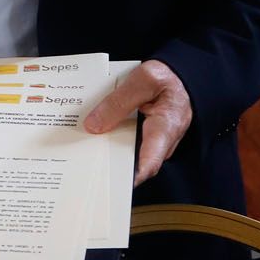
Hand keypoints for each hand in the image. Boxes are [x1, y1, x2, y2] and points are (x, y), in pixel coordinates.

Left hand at [83, 59, 192, 185]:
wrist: (180, 76)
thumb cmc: (167, 78)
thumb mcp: (142, 80)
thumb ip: (118, 102)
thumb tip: (94, 126)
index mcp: (165, 128)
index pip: (149, 162)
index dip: (130, 177)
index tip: (109, 183)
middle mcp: (161, 141)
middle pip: (132, 161)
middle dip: (108, 165)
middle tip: (81, 166)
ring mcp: (153, 140)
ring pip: (126, 152)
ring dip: (105, 151)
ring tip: (79, 150)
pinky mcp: (145, 136)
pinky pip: (126, 142)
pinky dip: (109, 138)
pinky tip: (91, 133)